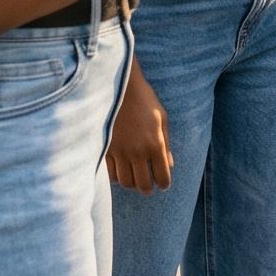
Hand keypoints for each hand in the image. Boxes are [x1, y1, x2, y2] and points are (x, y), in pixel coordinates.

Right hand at [107, 66, 172, 193]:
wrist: (119, 87)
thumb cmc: (144, 100)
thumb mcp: (162, 118)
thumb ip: (166, 144)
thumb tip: (169, 165)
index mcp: (155, 144)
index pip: (162, 176)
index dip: (164, 184)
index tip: (163, 184)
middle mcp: (137, 152)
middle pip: (143, 185)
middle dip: (147, 188)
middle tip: (148, 185)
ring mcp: (120, 152)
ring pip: (126, 183)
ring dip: (132, 183)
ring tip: (134, 177)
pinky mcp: (105, 150)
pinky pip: (110, 175)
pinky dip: (116, 176)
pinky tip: (121, 170)